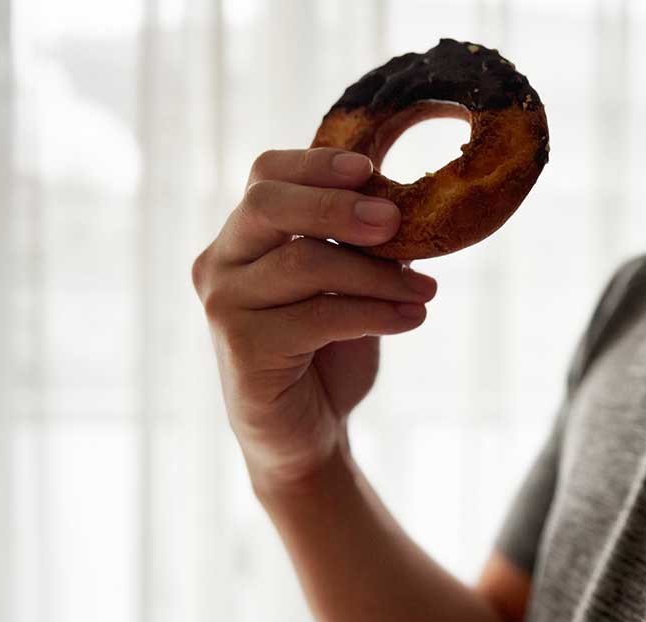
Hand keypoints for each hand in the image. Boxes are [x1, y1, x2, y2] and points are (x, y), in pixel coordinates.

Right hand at [192, 148, 437, 493]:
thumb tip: (407, 203)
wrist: (307, 432)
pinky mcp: (242, 348)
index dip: (316, 164)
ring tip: (425, 290)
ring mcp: (224, 305)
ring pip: (304, 262)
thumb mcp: (345, 286)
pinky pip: (319, 316)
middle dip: (338, 206)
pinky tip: (412, 318)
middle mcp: (220, 262)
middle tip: (396, 220)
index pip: (266, 174)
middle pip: (268, 205)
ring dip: (378, 274)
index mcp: (243, 236)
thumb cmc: (326, 352)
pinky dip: (375, 313)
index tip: (370, 168)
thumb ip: (359, 244)